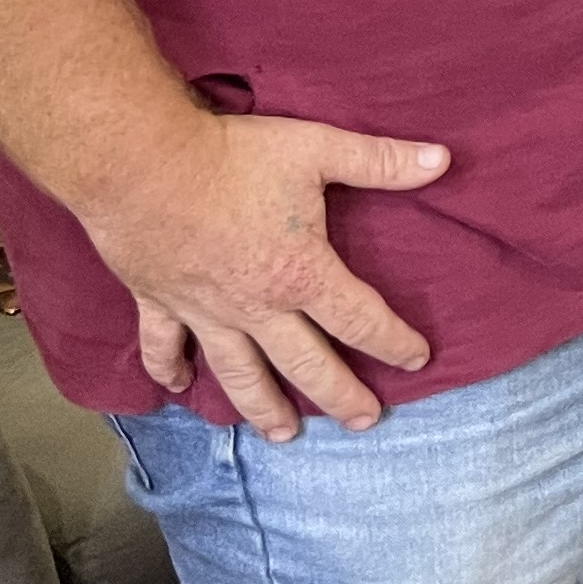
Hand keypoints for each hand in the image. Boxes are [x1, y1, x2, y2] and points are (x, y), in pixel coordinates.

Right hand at [63, 110, 451, 438]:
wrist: (140, 164)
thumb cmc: (232, 157)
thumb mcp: (317, 148)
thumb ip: (380, 160)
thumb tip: (442, 161)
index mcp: (301, 274)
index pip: (360, 319)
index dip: (394, 341)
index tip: (417, 360)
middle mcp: (256, 306)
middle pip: (306, 363)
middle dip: (340, 395)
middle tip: (365, 422)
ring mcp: (204, 311)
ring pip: (239, 372)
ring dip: (264, 406)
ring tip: (284, 434)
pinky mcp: (157, 302)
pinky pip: (163, 346)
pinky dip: (168, 369)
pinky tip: (177, 387)